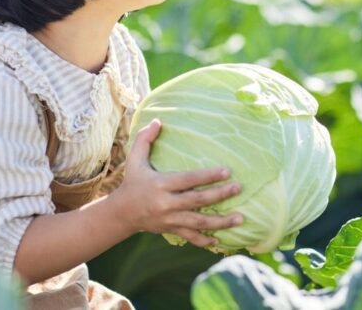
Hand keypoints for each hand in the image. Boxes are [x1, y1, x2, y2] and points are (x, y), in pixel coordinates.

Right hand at [110, 118, 242, 247]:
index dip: (208, 176)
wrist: (121, 213)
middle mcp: (166, 203)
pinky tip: (220, 241)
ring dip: (220, 222)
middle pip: (197, 201)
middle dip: (220, 195)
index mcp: (160, 184)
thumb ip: (145, 139)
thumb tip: (158, 120)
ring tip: (240, 218)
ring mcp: (170, 219)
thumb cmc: (132, 182)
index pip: (188, 179)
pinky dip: (205, 241)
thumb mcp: (134, 159)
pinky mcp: (171, 230)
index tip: (227, 171)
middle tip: (238, 188)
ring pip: (198, 222)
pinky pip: (190, 237)